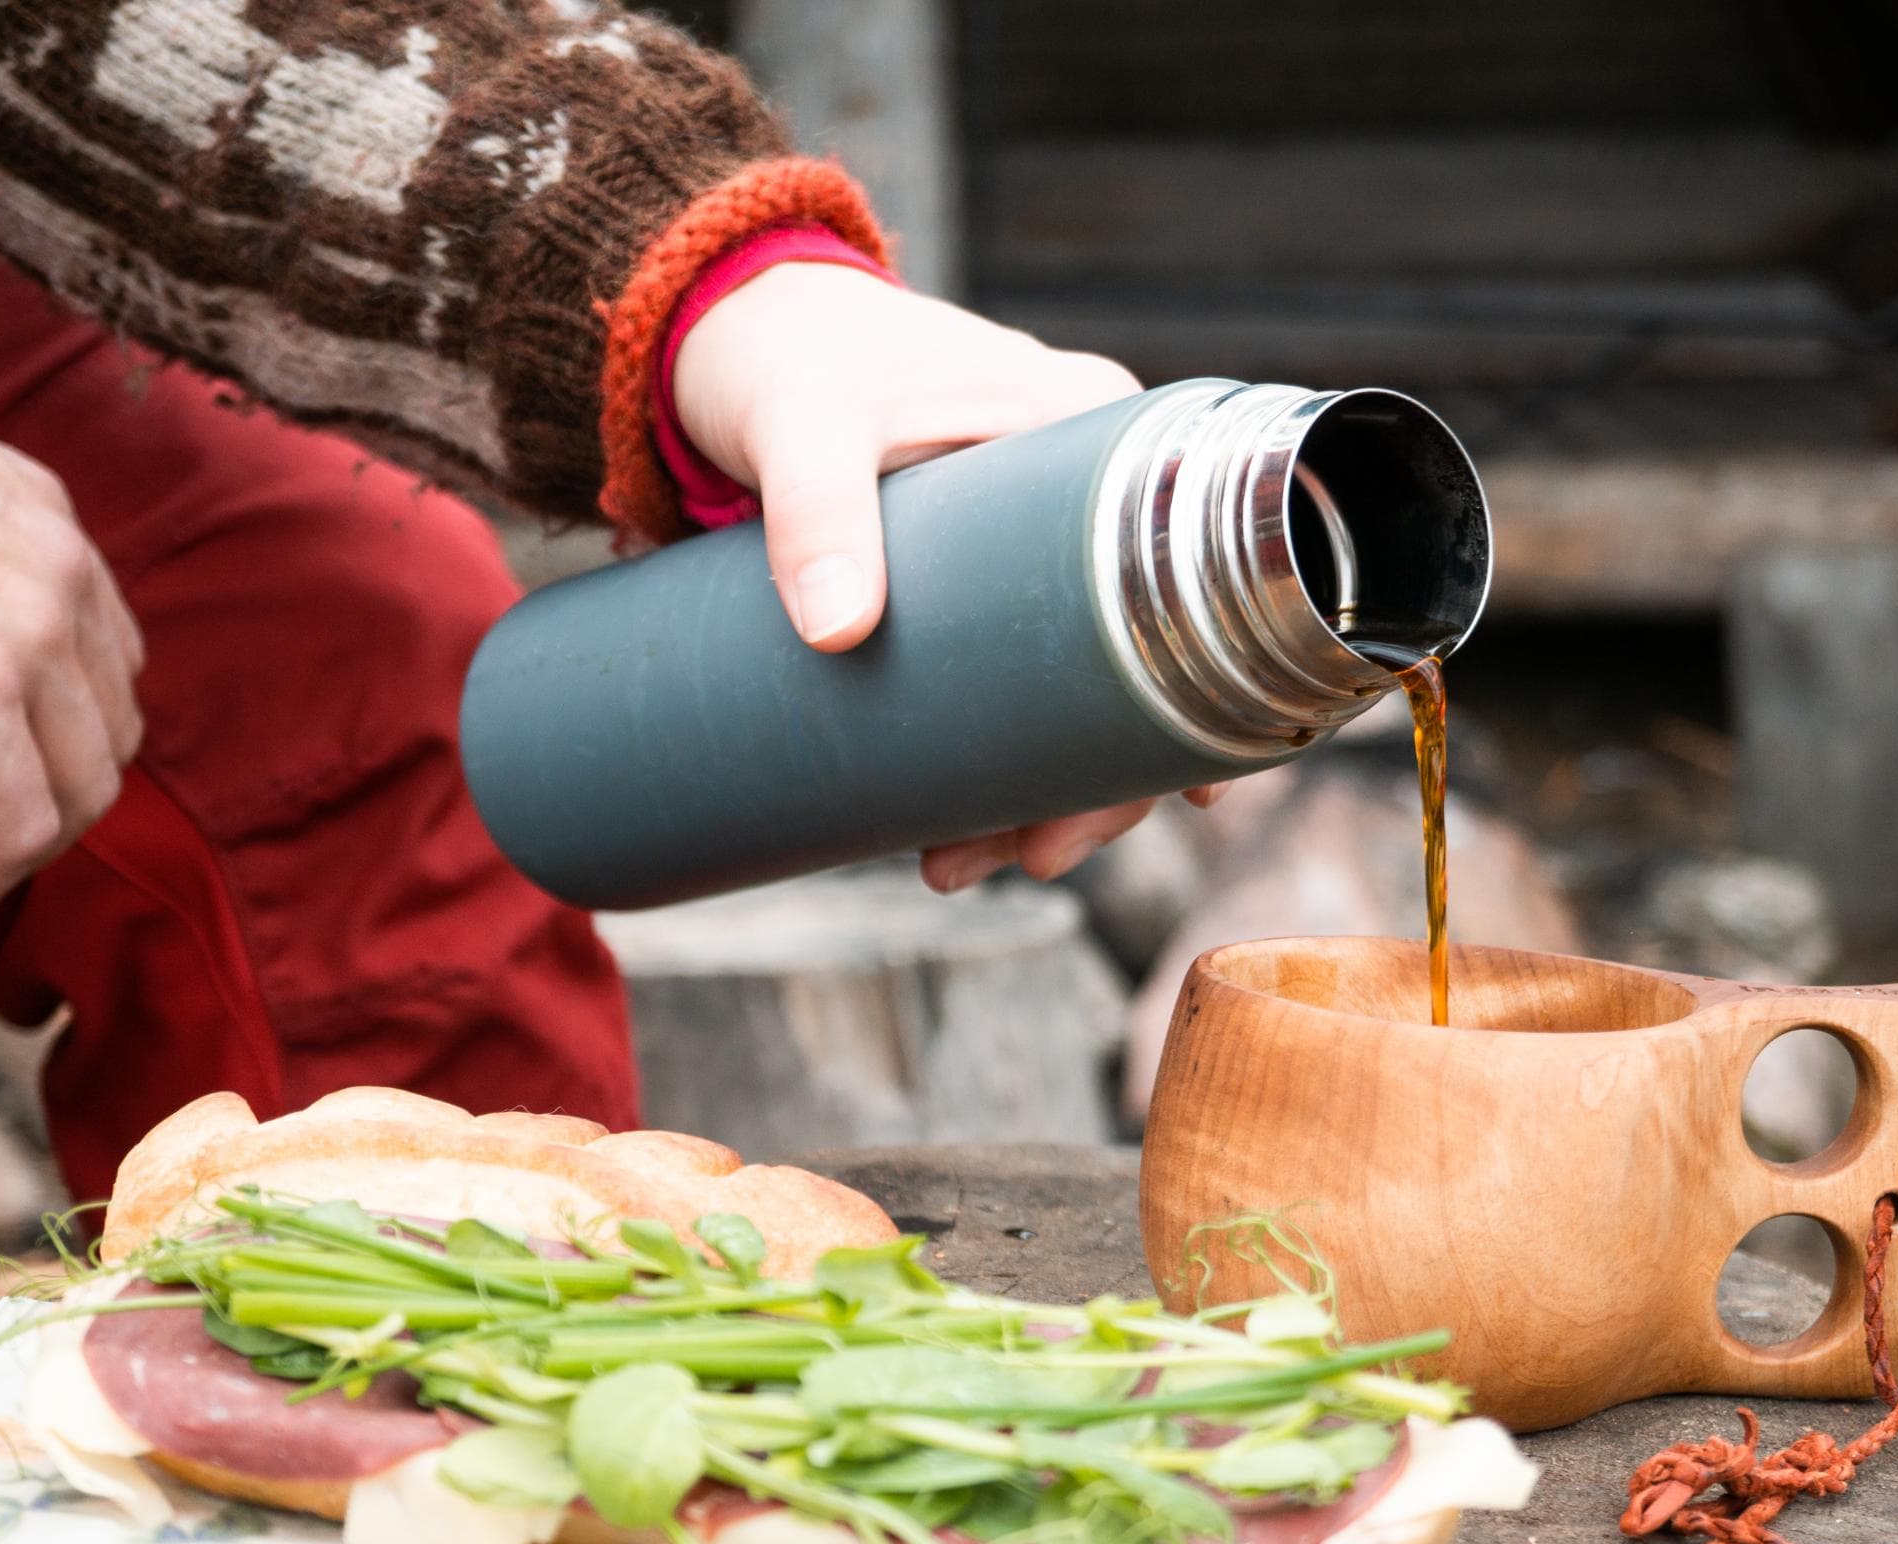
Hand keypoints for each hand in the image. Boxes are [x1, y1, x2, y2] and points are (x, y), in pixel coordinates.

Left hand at [669, 263, 1220, 891]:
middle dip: (1088, 785)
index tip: (1096, 808)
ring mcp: (1040, 537)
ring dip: (1038, 784)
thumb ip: (815, 516)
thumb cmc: (782, 355)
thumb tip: (840, 634)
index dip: (1161, 722)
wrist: (719, 322)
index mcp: (1097, 438)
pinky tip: (980, 827)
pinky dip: (1002, 749)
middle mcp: (1092, 491)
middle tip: (1018, 864)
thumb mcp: (801, 427)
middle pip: (1135, 665)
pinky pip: (1023, 673)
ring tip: (954, 867)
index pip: (1178, 600)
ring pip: (1078, 684)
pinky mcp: (980, 572)